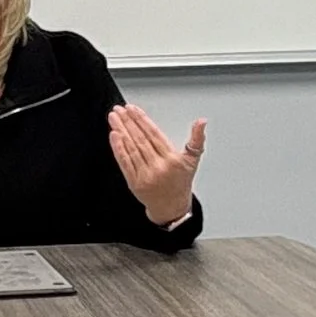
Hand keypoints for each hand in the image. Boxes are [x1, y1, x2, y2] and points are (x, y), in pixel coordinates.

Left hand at [108, 105, 205, 224]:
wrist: (171, 207)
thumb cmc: (180, 182)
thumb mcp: (193, 160)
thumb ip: (196, 138)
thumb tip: (201, 121)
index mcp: (171, 159)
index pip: (153, 134)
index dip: (141, 120)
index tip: (132, 109)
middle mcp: (158, 166)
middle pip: (140, 139)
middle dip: (128, 122)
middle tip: (120, 109)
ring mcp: (145, 175)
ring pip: (131, 148)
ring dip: (120, 130)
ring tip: (114, 117)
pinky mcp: (134, 182)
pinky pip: (124, 162)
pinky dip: (118, 148)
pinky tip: (114, 135)